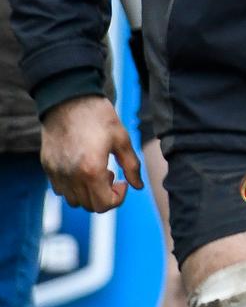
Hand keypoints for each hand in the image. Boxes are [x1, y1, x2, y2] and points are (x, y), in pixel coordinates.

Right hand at [40, 95, 141, 212]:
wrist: (68, 100)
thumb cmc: (98, 117)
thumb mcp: (122, 139)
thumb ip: (132, 166)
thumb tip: (137, 186)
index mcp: (91, 170)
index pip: (103, 205)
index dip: (117, 198)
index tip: (122, 182)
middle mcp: (71, 176)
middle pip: (89, 206)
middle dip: (104, 195)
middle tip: (111, 174)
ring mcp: (56, 173)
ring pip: (73, 200)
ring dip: (88, 193)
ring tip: (96, 171)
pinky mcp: (47, 167)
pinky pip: (60, 189)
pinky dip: (73, 187)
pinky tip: (81, 168)